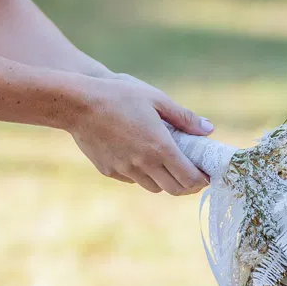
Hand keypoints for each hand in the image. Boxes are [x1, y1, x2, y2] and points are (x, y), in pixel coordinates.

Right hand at [69, 76, 212, 195]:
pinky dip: (144, 175)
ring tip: (169, 166)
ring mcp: (125, 170)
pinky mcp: (110, 171)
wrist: (77, 104)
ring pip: (154, 187)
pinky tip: (143, 159)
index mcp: (160, 147)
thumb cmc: (119, 95)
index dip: (203, 180)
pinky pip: (133, 180)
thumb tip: (209, 130)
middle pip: (175, 189)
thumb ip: (184, 117)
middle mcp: (144, 164)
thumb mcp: (156, 99)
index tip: (208, 174)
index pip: (189, 177)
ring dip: (166, 181)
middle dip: (189, 186)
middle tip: (194, 176)